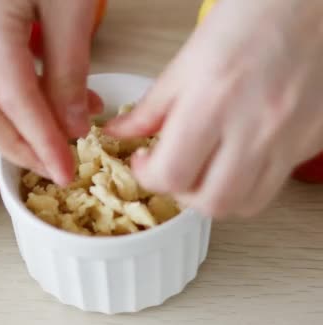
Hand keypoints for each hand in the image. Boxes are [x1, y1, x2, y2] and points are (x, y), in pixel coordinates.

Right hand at [0, 0, 102, 184]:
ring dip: (13, 119)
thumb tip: (73, 124)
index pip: (14, 102)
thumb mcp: (71, 5)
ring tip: (58, 130)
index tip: (65, 171)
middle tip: (50, 165)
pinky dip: (9, 90)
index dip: (42, 143)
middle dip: (14, 145)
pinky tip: (44, 90)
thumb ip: (70, 68)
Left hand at [105, 0, 322, 216]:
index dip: (147, 176)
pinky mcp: (308, 142)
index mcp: (213, 102)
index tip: (143, 161)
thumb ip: (150, 107)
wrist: (307, 4)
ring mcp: (287, 139)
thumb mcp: (186, 61)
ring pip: (246, 205)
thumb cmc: (249, 19)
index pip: (172, 174)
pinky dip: (247, 186)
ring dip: (214, 196)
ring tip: (202, 171)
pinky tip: (234, 160)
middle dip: (180, 194)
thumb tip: (120, 134)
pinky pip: (273, 185)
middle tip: (171, 171)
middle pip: (211, 202)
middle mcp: (254, 128)